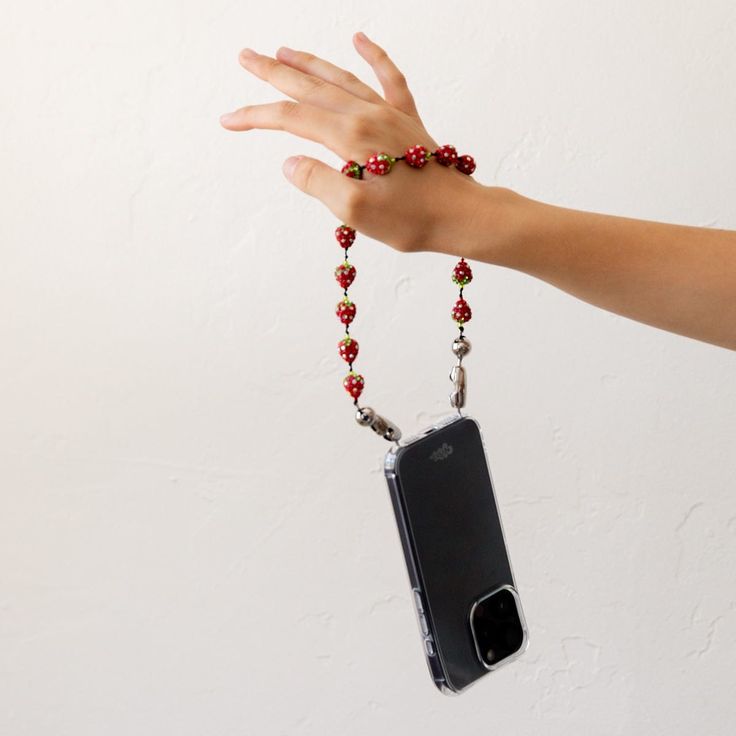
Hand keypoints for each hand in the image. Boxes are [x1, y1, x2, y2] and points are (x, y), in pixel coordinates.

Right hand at [219, 32, 488, 254]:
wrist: (462, 216)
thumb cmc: (412, 220)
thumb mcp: (357, 213)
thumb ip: (319, 183)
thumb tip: (290, 163)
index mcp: (351, 138)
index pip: (292, 119)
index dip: (256, 117)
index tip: (228, 120)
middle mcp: (368, 116)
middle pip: (311, 87)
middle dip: (274, 73)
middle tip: (246, 57)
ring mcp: (390, 114)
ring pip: (342, 78)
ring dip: (310, 63)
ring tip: (283, 51)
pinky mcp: (408, 120)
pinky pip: (390, 78)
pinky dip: (374, 56)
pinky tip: (360, 39)